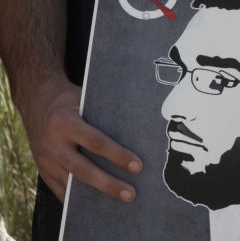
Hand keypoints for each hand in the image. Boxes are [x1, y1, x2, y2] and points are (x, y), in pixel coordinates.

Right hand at [21, 79, 142, 203]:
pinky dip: (76, 198)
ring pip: (72, 182)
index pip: (96, 142)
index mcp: (64, 122)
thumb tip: (134, 135)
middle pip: (83, 169)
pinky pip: (59, 188)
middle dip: (109, 183)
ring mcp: (45, 158)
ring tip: (119, 200)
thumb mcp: (85, 100)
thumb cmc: (70, 100)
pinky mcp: (42, 168)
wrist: (37, 100)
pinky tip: (93, 204)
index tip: (138, 166)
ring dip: (96, 194)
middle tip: (131, 194)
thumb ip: (103, 117)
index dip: (118, 155)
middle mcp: (52, 142)